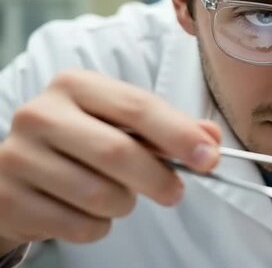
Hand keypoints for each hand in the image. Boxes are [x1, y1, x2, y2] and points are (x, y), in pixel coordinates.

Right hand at [0, 70, 220, 253]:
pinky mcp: (9, 200)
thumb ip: (168, 128)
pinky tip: (88, 211)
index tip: (210, 157)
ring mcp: (19, 157)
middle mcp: (41, 114)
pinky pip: (79, 225)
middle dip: (158, 178)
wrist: (17, 173)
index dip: (179, 134)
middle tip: (175, 192)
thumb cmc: (81, 143)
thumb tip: (211, 140)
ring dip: (124, 204)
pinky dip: (98, 226)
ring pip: (100, 195)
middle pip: (118, 152)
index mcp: (75, 85)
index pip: (137, 107)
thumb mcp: (121, 123)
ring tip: (117, 195)